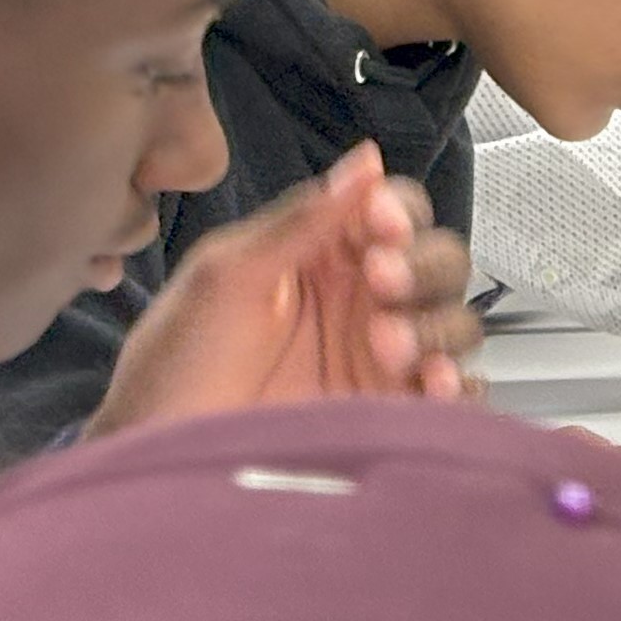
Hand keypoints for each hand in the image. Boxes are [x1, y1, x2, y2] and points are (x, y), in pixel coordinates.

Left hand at [89, 143, 483, 434]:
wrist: (159, 458)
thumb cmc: (176, 365)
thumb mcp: (225, 276)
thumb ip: (299, 220)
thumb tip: (366, 162)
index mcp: (323, 255)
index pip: (395, 211)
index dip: (401, 213)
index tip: (382, 228)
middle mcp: (362, 301)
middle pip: (442, 263)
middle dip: (423, 269)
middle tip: (383, 284)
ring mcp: (383, 360)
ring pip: (456, 325)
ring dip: (437, 328)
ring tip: (389, 347)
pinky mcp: (393, 414)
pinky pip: (456, 397)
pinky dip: (460, 389)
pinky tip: (432, 387)